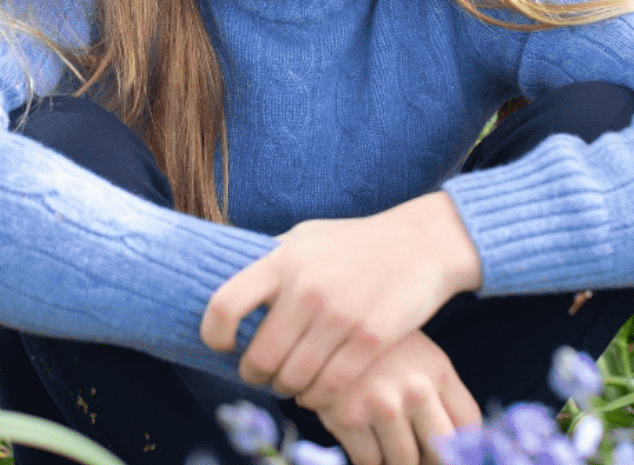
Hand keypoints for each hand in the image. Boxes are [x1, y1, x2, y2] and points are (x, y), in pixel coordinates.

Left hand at [200, 192, 482, 402]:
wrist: (420, 243)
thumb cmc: (354, 241)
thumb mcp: (305, 237)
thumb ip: (270, 259)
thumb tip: (229, 278)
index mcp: (281, 261)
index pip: (224, 306)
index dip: (213, 334)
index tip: (222, 344)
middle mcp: (305, 290)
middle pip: (259, 356)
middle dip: (253, 375)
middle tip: (259, 375)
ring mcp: (339, 316)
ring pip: (293, 378)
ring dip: (285, 388)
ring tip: (287, 383)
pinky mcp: (371, 340)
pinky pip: (330, 387)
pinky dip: (316, 397)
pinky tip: (315, 391)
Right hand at [309, 329, 479, 464]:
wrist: (318, 322)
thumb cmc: (372, 346)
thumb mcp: (414, 355)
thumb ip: (438, 393)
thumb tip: (450, 449)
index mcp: (438, 370)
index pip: (468, 427)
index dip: (461, 447)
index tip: (445, 451)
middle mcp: (415, 389)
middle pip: (441, 451)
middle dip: (429, 459)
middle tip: (415, 453)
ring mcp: (381, 404)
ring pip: (403, 461)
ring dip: (394, 458)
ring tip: (383, 439)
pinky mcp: (346, 417)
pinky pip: (368, 461)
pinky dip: (367, 458)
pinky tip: (360, 437)